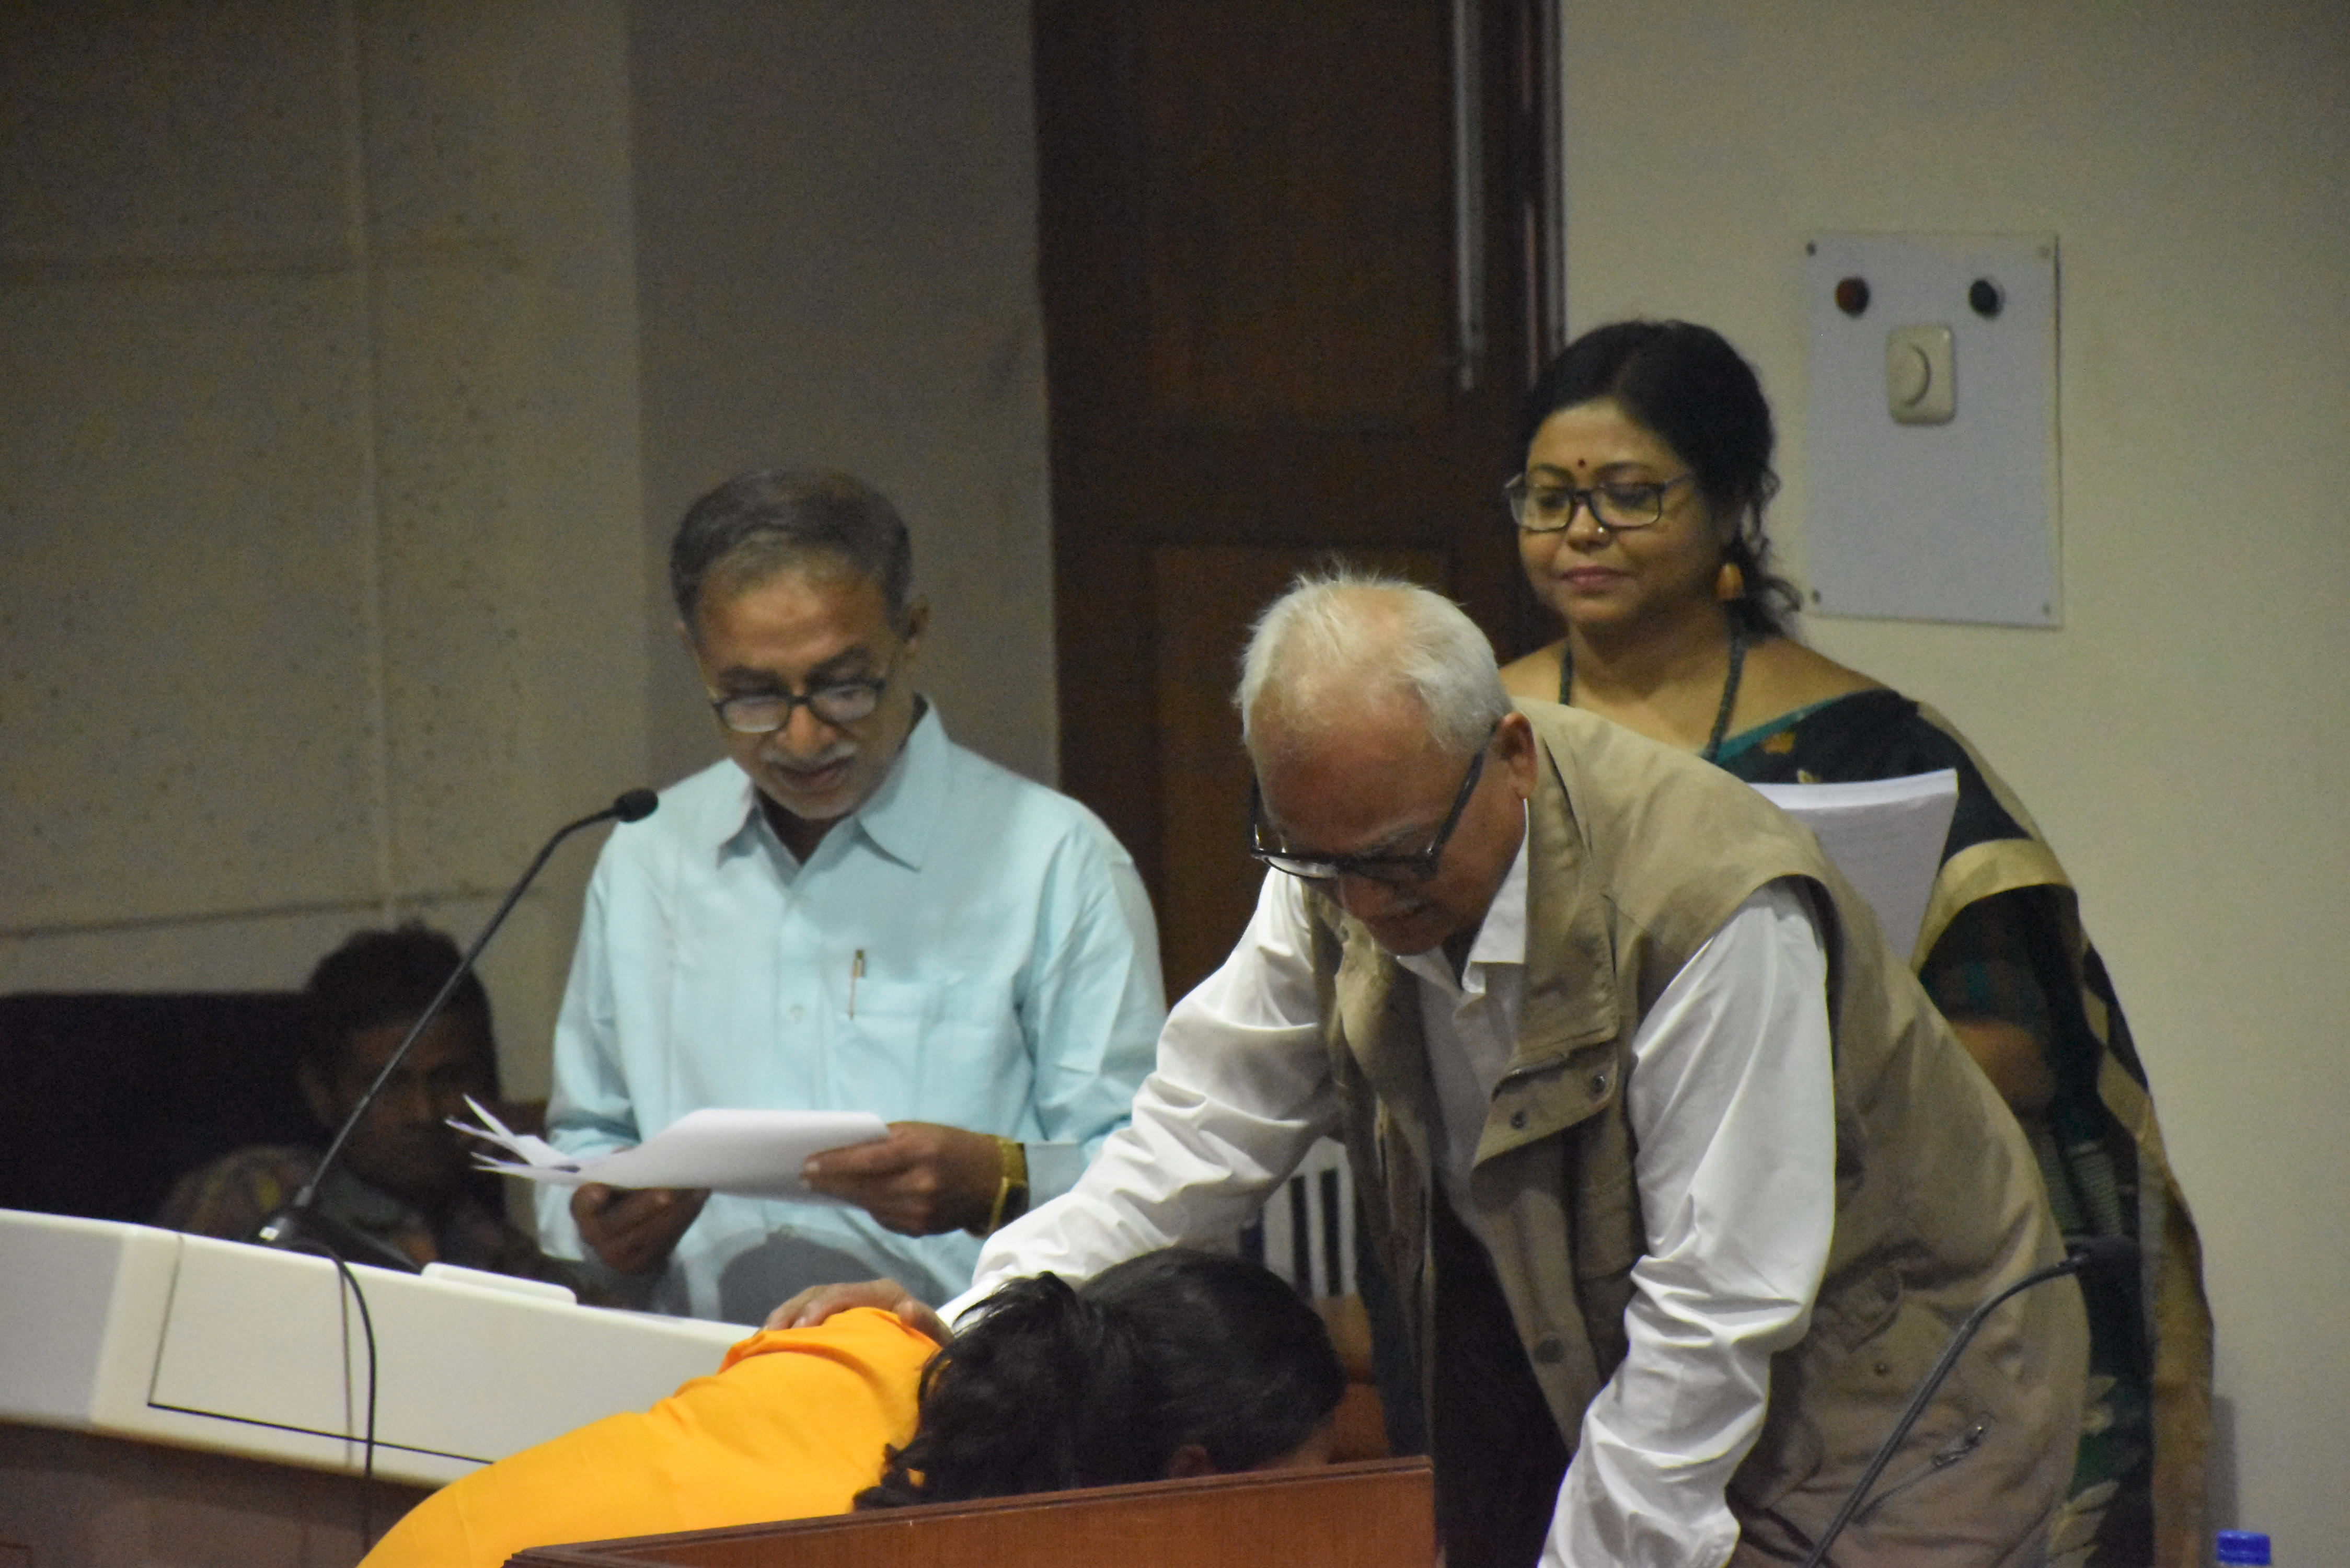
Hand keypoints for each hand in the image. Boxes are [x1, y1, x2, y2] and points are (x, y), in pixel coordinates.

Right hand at [570, 1182, 709, 1274]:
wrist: (625, 1233)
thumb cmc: (620, 1194)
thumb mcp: (617, 1176)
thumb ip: (625, 1168)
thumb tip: (652, 1159)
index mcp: (583, 1210)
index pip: (582, 1204)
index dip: (590, 1199)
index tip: (601, 1190)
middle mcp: (594, 1236)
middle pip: (619, 1222)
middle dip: (645, 1206)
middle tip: (668, 1193)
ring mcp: (617, 1255)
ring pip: (648, 1233)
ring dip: (675, 1211)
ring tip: (694, 1189)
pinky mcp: (641, 1264)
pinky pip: (665, 1241)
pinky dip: (683, 1218)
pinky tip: (697, 1200)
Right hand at [765, 1276, 948, 1342]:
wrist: (930, 1355)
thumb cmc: (931, 1349)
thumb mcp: (935, 1338)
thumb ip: (926, 1323)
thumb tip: (907, 1309)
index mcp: (884, 1293)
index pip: (846, 1293)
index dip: (822, 1306)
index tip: (805, 1327)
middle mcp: (860, 1294)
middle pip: (819, 1294)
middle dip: (794, 1312)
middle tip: (773, 1334)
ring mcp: (843, 1306)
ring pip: (805, 1303)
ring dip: (782, 1319)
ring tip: (763, 1340)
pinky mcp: (832, 1321)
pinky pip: (801, 1319)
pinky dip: (783, 1329)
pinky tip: (766, 1346)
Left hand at [802, 1121, 1005, 1235]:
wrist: (991, 1180)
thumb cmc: (950, 1146)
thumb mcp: (920, 1132)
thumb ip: (885, 1143)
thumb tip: (843, 1153)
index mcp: (918, 1151)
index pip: (866, 1161)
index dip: (834, 1164)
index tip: (807, 1165)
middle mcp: (919, 1184)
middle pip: (862, 1188)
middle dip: (831, 1183)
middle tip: (804, 1178)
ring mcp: (920, 1211)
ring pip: (869, 1206)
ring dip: (846, 1196)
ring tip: (825, 1186)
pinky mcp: (920, 1229)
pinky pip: (884, 1219)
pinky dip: (871, 1207)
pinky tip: (863, 1197)